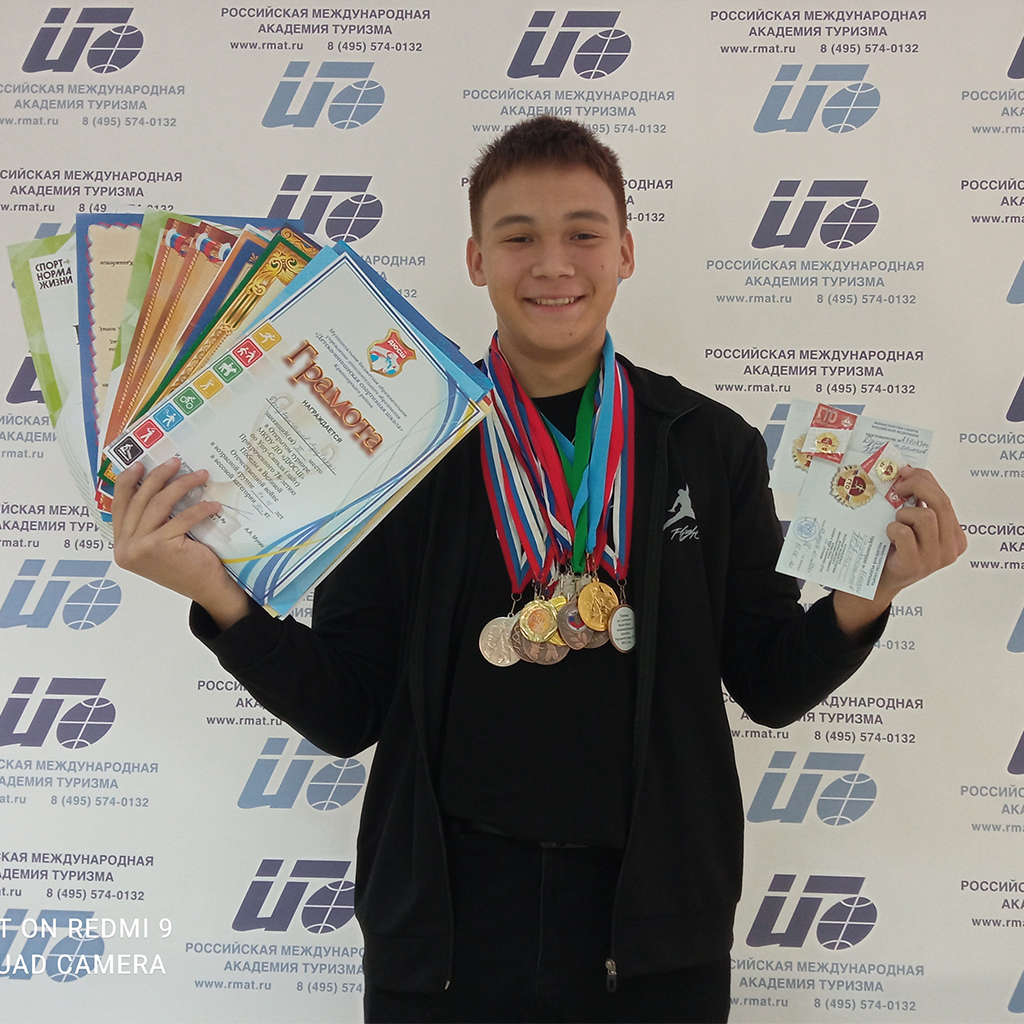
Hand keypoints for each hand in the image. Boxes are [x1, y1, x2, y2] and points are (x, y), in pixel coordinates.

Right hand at [112, 458, 250, 629]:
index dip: (127, 482)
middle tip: (175, 462)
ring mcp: (140, 547)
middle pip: (139, 499)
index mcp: (121, 544)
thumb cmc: (187, 564)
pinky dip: (200, 508)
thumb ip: (151, 522)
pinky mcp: (160, 546)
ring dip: (181, 485)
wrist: (206, 589)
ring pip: (159, 503)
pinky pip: (182, 517)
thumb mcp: (161, 543)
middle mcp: (125, 547)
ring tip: (199, 475)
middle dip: (158, 476)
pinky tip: (213, 505)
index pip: (118, 506)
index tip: (140, 464)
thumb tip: (158, 485)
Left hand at [876, 466, 966, 597]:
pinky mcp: (915, 565)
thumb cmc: (896, 548)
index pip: (946, 499)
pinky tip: (889, 535)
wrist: (881, 581)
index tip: (906, 472)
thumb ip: (919, 504)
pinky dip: (893, 528)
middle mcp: (951, 548)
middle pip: (940, 503)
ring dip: (903, 513)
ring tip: (895, 522)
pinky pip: (904, 533)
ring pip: (925, 517)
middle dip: (917, 486)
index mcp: (955, 536)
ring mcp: (935, 559)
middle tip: (897, 486)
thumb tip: (907, 472)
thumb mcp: (914, 525)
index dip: (925, 480)